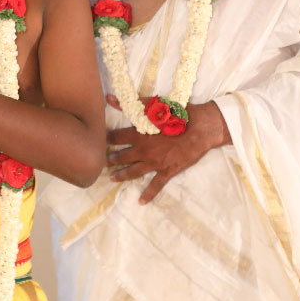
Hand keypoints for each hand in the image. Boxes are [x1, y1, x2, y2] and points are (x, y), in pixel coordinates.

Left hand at [104, 95, 230, 203]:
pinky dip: (148, 194)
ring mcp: (155, 163)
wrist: (201, 129)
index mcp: (139, 134)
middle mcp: (144, 151)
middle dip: (111, 159)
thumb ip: (131, 103)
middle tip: (101, 163)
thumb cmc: (178, 114)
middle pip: (122, 156)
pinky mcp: (168, 171)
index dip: (107, 139)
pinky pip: (156, 185)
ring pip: (134, 171)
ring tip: (112, 179)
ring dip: (122, 175)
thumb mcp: (154, 105)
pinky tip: (141, 201)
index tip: (98, 141)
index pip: (117, 137)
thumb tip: (109, 98)